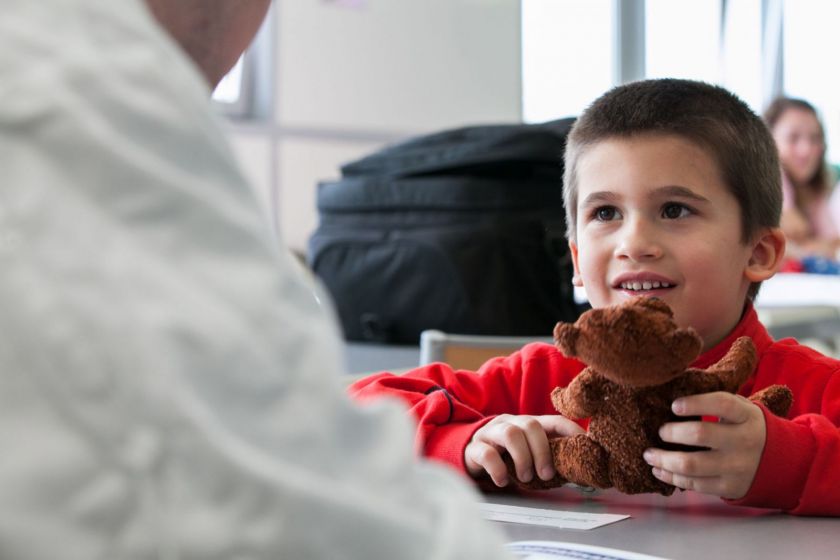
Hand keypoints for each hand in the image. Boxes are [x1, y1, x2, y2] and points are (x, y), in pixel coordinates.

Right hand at [465, 414, 583, 486]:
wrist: (469, 455)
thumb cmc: (505, 456)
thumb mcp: (528, 453)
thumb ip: (547, 458)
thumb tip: (577, 474)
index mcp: (528, 424)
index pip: (554, 421)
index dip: (571, 430)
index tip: (585, 445)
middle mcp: (511, 423)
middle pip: (530, 425)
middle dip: (542, 451)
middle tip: (546, 474)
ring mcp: (491, 433)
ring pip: (510, 434)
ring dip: (523, 459)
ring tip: (525, 478)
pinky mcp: (474, 447)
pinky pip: (487, 453)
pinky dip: (498, 469)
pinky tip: (503, 481)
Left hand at [642, 392, 766, 498]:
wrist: (780, 462)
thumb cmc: (745, 428)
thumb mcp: (741, 410)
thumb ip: (715, 402)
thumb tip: (672, 393)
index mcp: (746, 416)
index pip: (722, 404)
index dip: (695, 403)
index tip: (674, 406)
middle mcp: (744, 441)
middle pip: (700, 434)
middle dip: (672, 432)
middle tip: (660, 431)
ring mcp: (737, 467)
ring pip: (691, 464)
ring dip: (664, 459)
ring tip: (649, 454)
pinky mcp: (729, 487)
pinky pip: (694, 484)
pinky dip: (671, 477)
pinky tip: (659, 470)